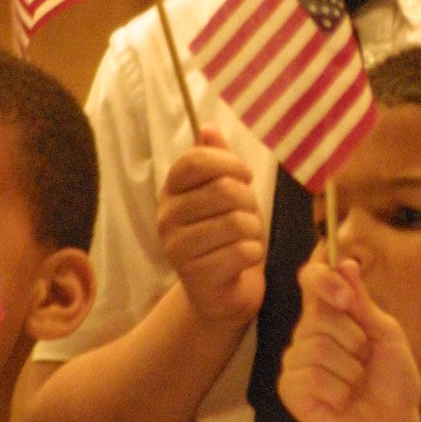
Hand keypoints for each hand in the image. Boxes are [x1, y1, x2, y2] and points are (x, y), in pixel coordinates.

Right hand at [157, 126, 265, 327]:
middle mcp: (166, 217)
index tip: (244, 176)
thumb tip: (208, 127)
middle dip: (249, 203)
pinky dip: (254, 254)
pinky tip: (244, 260)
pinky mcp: (195, 276)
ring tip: (246, 239)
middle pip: (223, 190)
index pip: (195, 160)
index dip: (229, 163)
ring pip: (236, 222)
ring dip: (253, 231)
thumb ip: (217, 161)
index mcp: (171, 191)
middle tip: (248, 217)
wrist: (221, 294)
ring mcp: (177, 248)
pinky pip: (241, 251)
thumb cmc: (225, 237)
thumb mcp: (224, 194)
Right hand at [278, 257, 420, 421]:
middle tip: (365, 361)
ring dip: (350, 371)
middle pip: (318, 315)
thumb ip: (364, 304)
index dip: (322, 279)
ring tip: (356, 385)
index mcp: (331, 315)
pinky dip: (339, 391)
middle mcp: (308, 333)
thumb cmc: (392, 383)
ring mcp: (296, 362)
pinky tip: (342, 402)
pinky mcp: (290, 389)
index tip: (346, 297)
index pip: (311, 279)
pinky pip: (312, 378)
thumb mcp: (388, 338)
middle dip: (354, 340)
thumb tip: (345, 263)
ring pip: (317, 348)